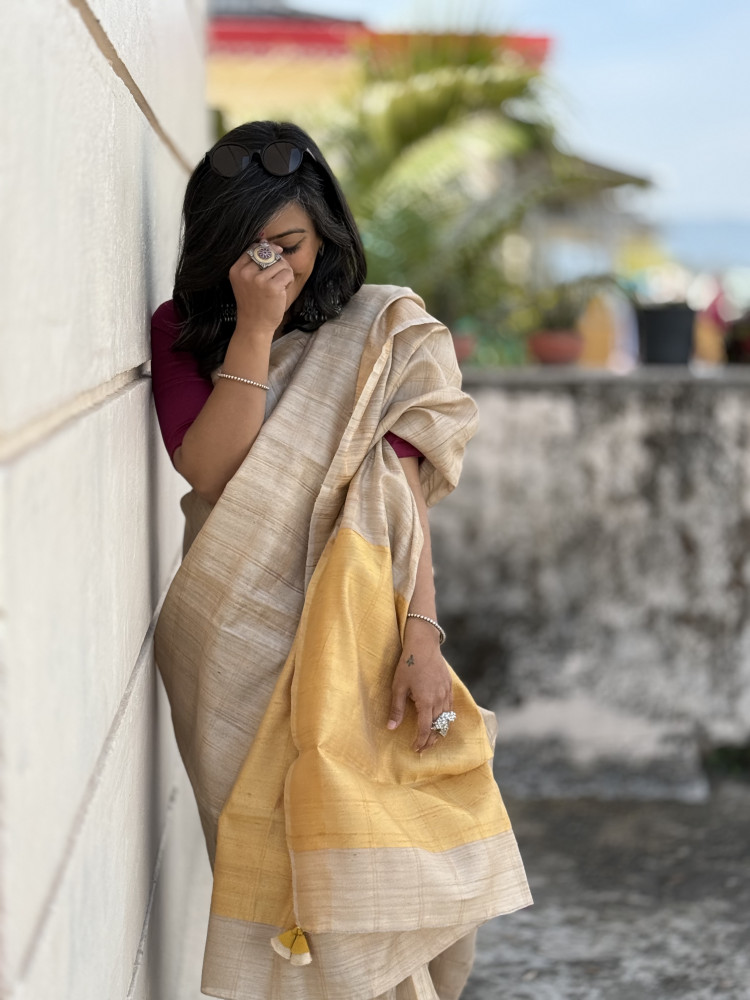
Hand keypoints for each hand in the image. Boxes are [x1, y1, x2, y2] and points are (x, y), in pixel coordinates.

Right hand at [228, 242, 293, 336]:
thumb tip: (270, 244)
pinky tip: (283, 289)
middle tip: (277, 276)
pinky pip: (287, 273)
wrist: (254, 325)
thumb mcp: (246, 281)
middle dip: (277, 262)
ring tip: (279, 285)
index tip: (274, 256)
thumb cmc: (253, 303)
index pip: (254, 248)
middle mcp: (245, 273)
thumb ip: (253, 263)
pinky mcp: (272, 287)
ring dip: (284, 272)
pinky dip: (289, 280)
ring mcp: (258, 280)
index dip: (267, 249)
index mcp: (236, 269)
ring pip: (280, 263)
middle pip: (268, 253)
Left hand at [387, 620, 452, 751]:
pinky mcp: (449, 686)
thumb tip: (391, 728)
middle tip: (423, 748)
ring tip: (431, 739)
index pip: (426, 728)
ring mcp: (446, 693)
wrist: (424, 645)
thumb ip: (396, 709)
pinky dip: (446, 718)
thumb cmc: (408, 664)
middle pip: (439, 727)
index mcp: (426, 701)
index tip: (415, 749)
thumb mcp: (398, 686)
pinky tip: (440, 721)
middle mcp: (439, 699)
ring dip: (440, 731)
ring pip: (447, 719)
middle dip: (431, 740)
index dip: (421, 741)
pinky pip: (451, 708)